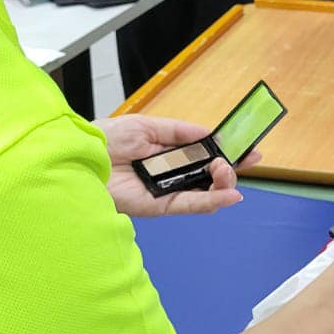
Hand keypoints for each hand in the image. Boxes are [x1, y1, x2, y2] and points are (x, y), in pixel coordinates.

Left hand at [97, 115, 258, 217]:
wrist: (82, 157)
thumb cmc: (107, 139)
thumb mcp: (147, 126)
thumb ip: (180, 132)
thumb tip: (209, 135)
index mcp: (169, 153)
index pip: (206, 156)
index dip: (229, 154)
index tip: (250, 151)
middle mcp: (171, 174)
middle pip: (211, 177)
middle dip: (231, 169)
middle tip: (240, 161)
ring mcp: (167, 191)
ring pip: (206, 193)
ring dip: (224, 183)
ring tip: (225, 172)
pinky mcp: (159, 207)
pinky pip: (191, 205)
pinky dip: (212, 201)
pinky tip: (229, 195)